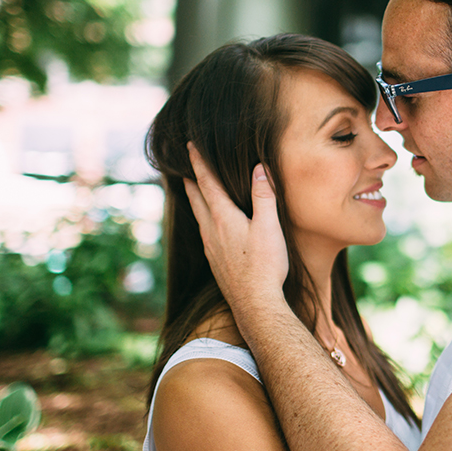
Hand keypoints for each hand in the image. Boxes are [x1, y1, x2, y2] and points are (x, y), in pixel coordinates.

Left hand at [183, 143, 289, 310]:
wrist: (255, 305)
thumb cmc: (265, 265)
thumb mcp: (269, 226)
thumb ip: (263, 196)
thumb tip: (259, 167)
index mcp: (223, 217)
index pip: (206, 182)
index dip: (198, 162)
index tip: (189, 146)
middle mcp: (211, 231)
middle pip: (196, 198)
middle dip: (190, 180)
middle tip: (182, 166)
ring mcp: (211, 248)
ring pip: (198, 217)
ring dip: (193, 200)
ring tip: (191, 192)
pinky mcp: (215, 262)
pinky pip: (204, 233)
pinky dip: (202, 220)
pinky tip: (208, 228)